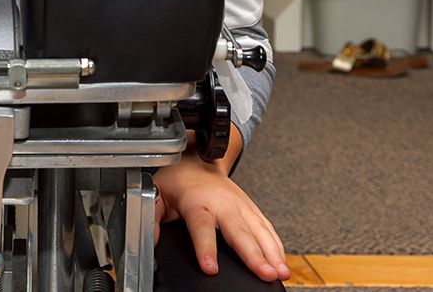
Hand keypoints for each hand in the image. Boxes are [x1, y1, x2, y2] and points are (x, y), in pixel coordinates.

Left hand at [153, 154, 289, 282]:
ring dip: (272, 252)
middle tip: (265, 273)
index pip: (202, 226)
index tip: (211, 268)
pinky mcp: (251, 209)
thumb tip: (150, 238)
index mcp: (197, 201)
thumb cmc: (177, 179)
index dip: (206, 248)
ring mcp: (240, 205)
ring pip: (259, 230)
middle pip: (239, 231)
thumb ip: (152, 216)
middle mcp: (223, 203)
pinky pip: (267, 228)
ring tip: (281, 273)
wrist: (197, 159)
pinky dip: (277, 245)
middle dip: (254, 254)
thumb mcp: (156, 192)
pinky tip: (282, 262)